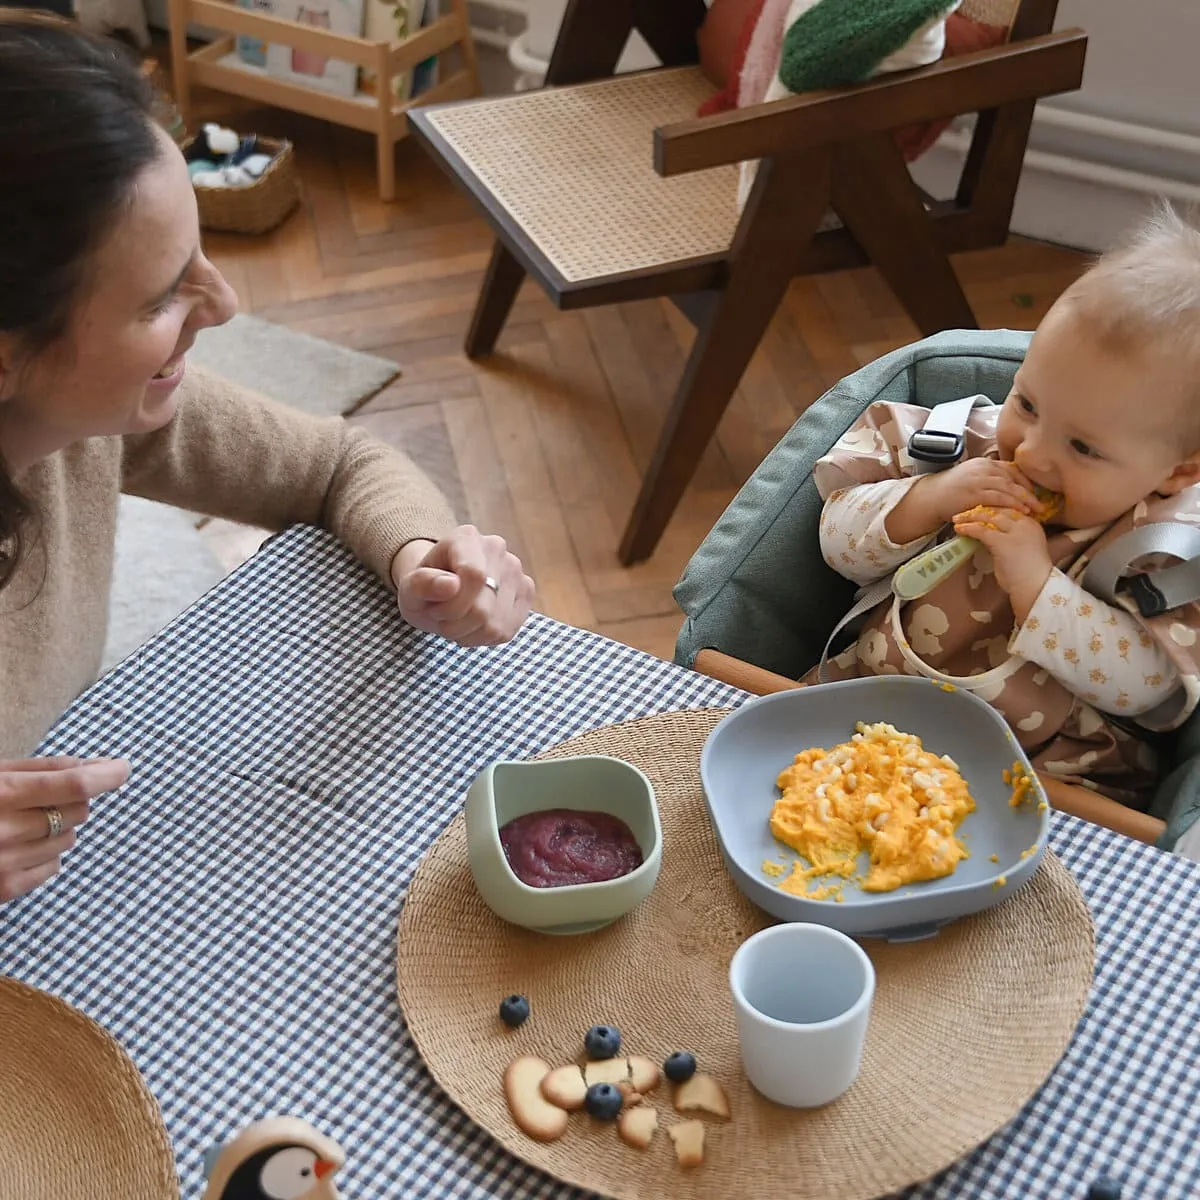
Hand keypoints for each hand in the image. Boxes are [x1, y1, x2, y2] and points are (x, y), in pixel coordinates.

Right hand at [0, 757, 128, 901]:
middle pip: (77, 811)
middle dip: (72, 800)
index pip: (73, 784)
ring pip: (67, 840)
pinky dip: (45, 855)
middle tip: (44, 796)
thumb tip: (96, 764)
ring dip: (56, 828)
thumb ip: (40, 769)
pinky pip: (52, 869)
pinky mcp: (1, 891)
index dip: (106, 774)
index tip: (123, 767)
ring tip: (18, 823)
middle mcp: (3, 831)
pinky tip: (16, 847)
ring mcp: (3, 865)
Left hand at [391, 526, 534, 646]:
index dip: (452, 606)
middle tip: (442, 617)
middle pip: (483, 607)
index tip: (434, 609)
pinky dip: (485, 638)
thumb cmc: (425, 588)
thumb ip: (421, 584)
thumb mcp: (409, 588)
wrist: (442, 589)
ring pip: (496, 624)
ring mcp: (516, 570)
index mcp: (466, 538)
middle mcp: (497, 548)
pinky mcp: (526, 592)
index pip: (473, 576)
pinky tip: (473, 626)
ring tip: (457, 621)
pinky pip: (507, 630)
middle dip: (455, 624)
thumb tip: (451, 585)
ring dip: (469, 633)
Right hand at [887, 459, 1037, 545]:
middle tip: (1042, 504)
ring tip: (1035, 510)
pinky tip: (1020, 511)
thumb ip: (989, 479)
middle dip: (1030, 492)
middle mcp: (983, 468)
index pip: (1012, 470)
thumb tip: (1010, 488)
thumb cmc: (951, 491)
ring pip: (1009, 487)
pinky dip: (1012, 504)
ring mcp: (979, 480)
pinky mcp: (974, 493)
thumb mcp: (972, 478)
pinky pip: (999, 497)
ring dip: (1024, 499)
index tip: (1036, 493)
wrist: (930, 497)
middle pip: (1014, 478)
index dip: (1027, 482)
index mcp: (985, 463)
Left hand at [952, 507, 1052, 620]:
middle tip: (963, 512)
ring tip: (957, 519)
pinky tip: (959, 529)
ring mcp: (1015, 532)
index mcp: (1031, 524)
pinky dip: (968, 528)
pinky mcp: (1003, 542)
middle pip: (998, 509)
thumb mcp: (1023, 548)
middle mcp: (1025, 524)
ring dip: (970, 517)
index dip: (991, 508)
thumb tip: (991, 534)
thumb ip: (1010, 538)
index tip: (977, 509)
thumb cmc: (1028, 573)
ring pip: (988, 516)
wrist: (1035, 586)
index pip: (1008, 508)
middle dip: (979, 509)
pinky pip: (982, 530)